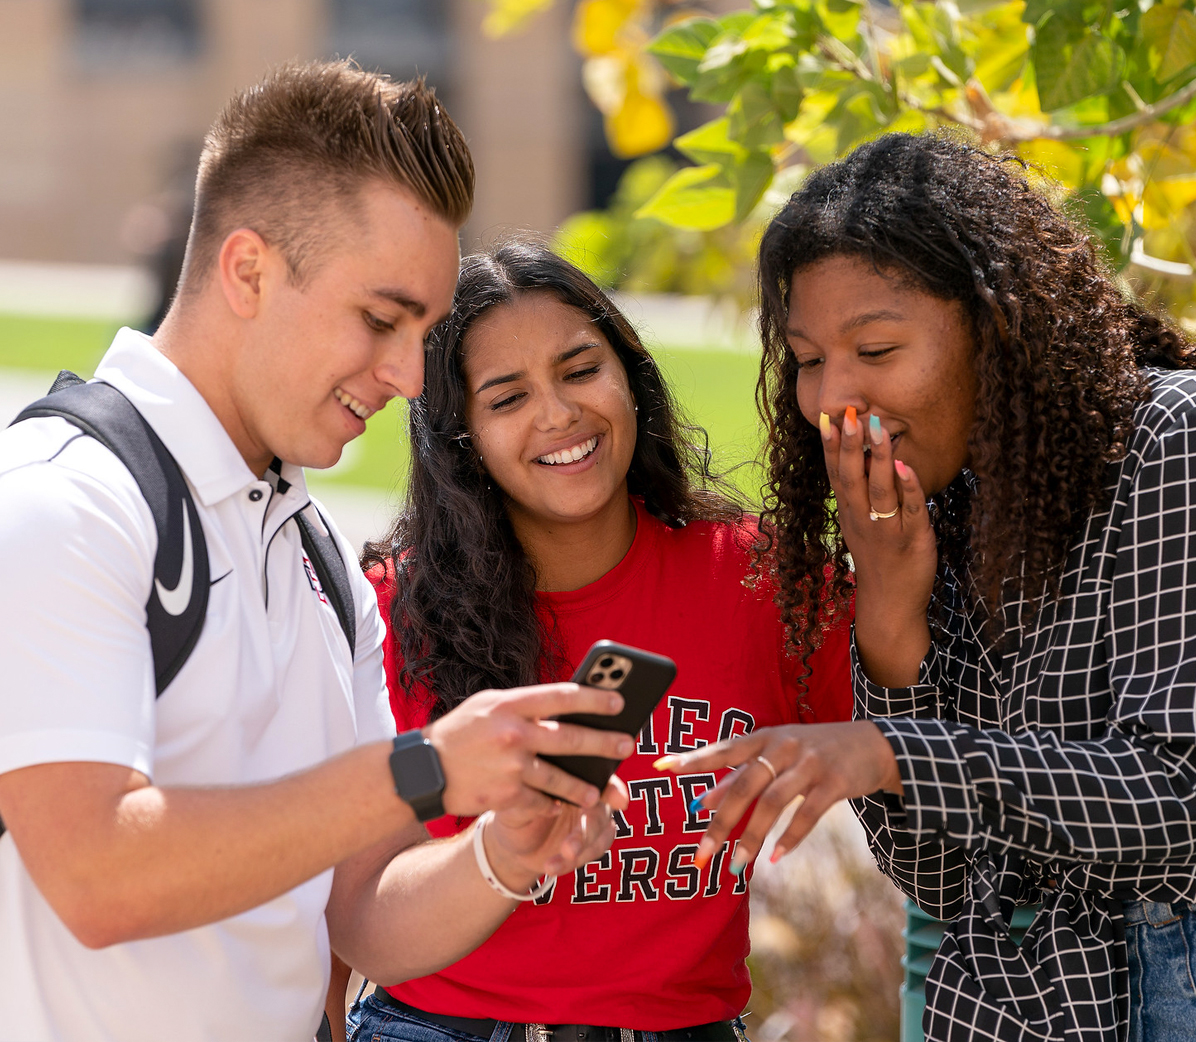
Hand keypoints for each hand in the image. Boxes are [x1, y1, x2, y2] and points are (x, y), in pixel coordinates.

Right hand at [424, 683, 633, 816]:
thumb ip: (525, 705)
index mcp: (510, 704)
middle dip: (605, 743)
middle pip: (571, 738)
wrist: (424, 771)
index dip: (595, 698)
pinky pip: (540, 801)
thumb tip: (568, 704)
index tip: (620, 702)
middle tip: (627, 745)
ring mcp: (511, 767)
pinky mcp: (506, 796)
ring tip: (599, 791)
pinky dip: (551, 803)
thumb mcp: (488, 706)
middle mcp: (513, 733)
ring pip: (561, 778)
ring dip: (584, 786)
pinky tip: (561, 805)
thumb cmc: (461, 732)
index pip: (562, 696)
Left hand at [485, 775, 628, 888]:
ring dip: (581, 849)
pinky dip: (573, 862)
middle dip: (588, 829)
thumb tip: (549, 802)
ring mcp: (593, 820)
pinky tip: (553, 866)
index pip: (599, 777)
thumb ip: (531, 801)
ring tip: (560, 858)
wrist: (513, 843)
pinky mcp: (591, 843)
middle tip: (571, 847)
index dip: (614, 789)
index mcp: (574, 775)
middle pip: (601, 810)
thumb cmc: (514, 810)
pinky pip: (593, 852)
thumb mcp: (514, 805)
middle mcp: (590, 795)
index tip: (620, 801)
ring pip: (600, 834)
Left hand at [656, 722, 900, 872]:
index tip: (663, 767)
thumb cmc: (814, 751)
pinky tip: (775, 857)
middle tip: (700, 854)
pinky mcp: (835, 782)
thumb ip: (740, 776)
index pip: (723, 749)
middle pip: (744, 785)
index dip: (694, 759)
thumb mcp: (776, 755)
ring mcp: (810, 763)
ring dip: (751, 837)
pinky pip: (808, 813)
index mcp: (764, 737)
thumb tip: (701, 801)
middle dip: (719, 822)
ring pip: (773, 803)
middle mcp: (784, 746)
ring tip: (735, 865)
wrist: (874, 744)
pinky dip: (790, 837)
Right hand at [822, 408, 935, 684]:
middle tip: (847, 414)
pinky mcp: (912, 539)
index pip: (835, 475)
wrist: (890, 604)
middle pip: (851, 478)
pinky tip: (905, 466)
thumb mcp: (860, 526)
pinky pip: (910, 510)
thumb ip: (860, 495)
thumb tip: (862, 457)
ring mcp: (886, 530)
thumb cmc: (878, 560)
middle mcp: (861, 519)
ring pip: (879, 490)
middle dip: (849, 445)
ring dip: (877, 458)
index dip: (830, 446)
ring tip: (877, 428)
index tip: (826, 418)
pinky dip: (908, 488)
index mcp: (848, 514)